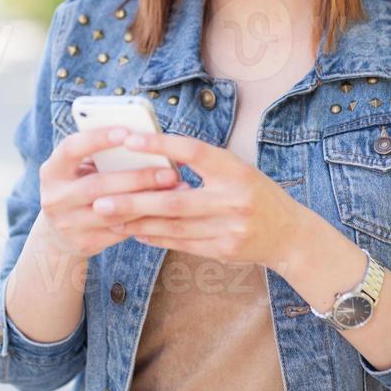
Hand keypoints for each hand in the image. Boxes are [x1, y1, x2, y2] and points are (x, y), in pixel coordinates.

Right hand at [39, 127, 182, 257]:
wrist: (59, 233)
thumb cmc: (81, 185)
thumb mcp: (80, 168)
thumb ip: (103, 156)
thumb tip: (146, 139)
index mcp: (51, 171)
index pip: (71, 149)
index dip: (98, 139)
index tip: (128, 132)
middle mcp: (54, 199)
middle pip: (97, 186)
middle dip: (136, 178)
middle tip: (170, 171)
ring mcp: (67, 225)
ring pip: (113, 213)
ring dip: (147, 201)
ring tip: (176, 190)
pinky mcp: (84, 244)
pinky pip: (120, 231)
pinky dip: (146, 219)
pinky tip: (169, 210)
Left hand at [92, 130, 299, 269]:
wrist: (290, 233)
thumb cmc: (256, 193)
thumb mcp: (237, 169)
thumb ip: (203, 166)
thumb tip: (155, 159)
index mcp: (235, 169)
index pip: (193, 152)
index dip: (160, 145)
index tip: (128, 140)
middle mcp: (234, 199)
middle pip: (174, 201)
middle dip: (134, 201)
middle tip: (100, 199)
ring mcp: (230, 228)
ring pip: (173, 227)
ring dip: (138, 222)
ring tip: (109, 217)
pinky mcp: (224, 250)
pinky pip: (181, 244)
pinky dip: (156, 237)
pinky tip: (135, 231)